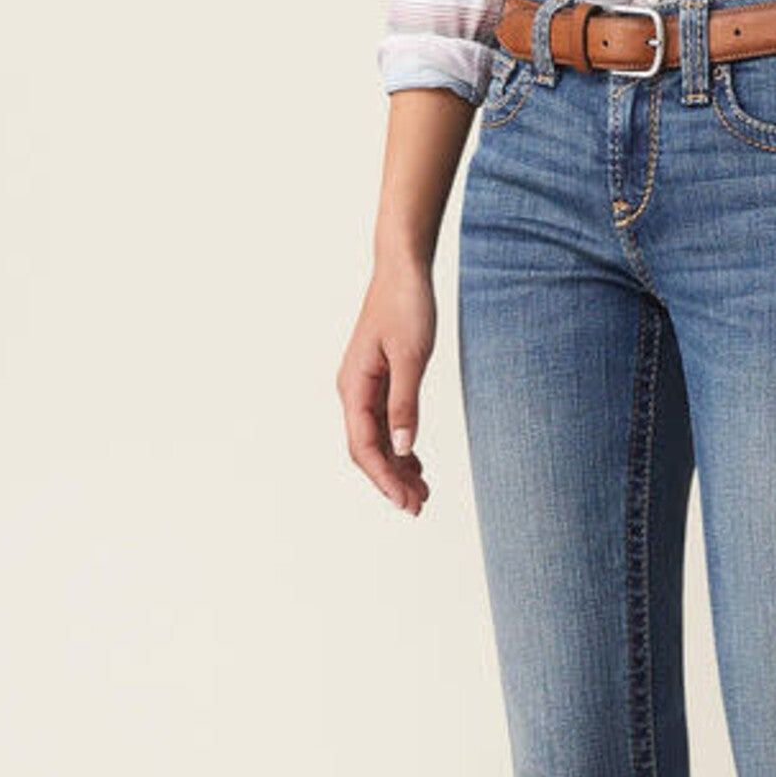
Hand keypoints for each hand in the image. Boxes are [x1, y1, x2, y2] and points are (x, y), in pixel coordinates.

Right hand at [337, 258, 436, 514]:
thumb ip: (405, 403)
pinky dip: (399, 447)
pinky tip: (415, 463)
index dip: (384, 479)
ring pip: (377, 440)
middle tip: (419, 506)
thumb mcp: (411, 357)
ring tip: (422, 492)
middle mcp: (353, 390)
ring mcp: (364, 387)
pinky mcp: (379, 381)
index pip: (364, 446)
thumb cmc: (405, 306)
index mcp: (354, 387)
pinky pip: (384, 424)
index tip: (405, 502)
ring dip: (396, 468)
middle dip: (391, 481)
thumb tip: (401, 448)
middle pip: (367, 450)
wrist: (403, 270)